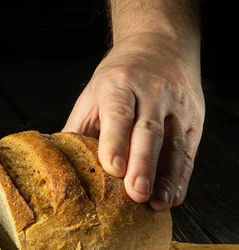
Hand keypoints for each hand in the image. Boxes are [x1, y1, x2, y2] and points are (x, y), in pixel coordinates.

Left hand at [62, 32, 204, 210]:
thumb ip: (78, 129)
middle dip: (142, 165)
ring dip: (165, 177)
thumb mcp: (93, 94)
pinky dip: (181, 176)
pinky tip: (172, 196)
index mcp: (119, 84)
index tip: (112, 168)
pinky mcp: (194, 119)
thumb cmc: (119, 77)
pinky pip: (188, 151)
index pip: (118, 114)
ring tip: (155, 202)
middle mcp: (151, 93)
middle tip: (135, 193)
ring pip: (172, 143)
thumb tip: (57, 165)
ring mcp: (176, 106)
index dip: (115, 141)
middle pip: (148, 131)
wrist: (161, 44)